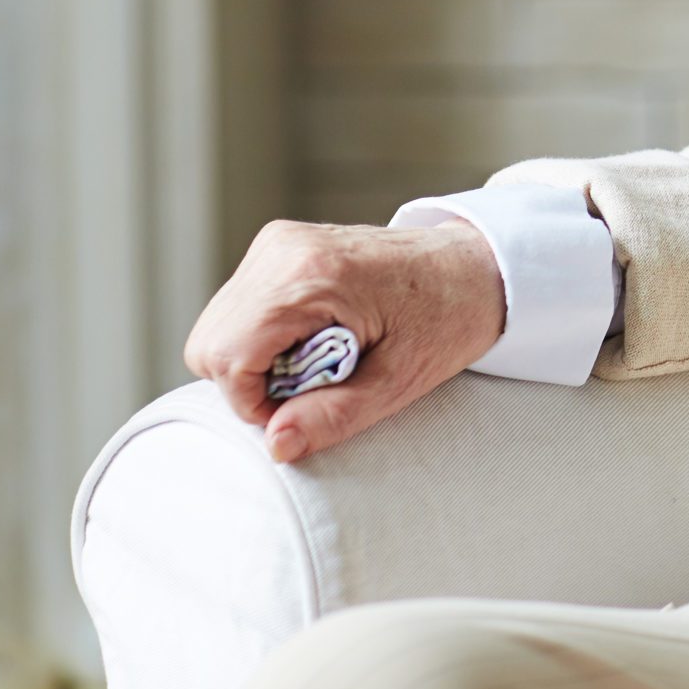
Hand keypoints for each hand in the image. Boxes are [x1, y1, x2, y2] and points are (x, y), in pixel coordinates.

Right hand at [183, 218, 505, 465]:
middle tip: (316, 383)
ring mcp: (278, 243)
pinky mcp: (279, 246)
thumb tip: (276, 445)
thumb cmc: (448, 318)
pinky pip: (237, 309)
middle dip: (250, 383)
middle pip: (210, 345)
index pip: (229, 356)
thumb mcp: (400, 379)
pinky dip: (262, 336)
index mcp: (311, 276)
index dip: (256, 401)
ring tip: (321, 358)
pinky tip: (313, 337)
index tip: (306, 406)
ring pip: (216, 328)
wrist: (478, 265)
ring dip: (255, 360)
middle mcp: (282, 250)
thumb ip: (335, 415)